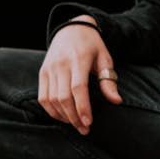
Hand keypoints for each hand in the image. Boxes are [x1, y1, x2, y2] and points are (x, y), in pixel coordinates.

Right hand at [39, 14, 121, 134]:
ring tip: (76, 124)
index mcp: (79, 59)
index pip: (78, 88)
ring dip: (63, 116)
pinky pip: (42, 96)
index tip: (89, 122)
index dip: (82, 107)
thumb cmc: (92, 46)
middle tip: (85, 129)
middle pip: (63, 96)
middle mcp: (61, 64)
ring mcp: (49, 69)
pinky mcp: (42, 73)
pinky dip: (51, 110)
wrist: (71, 29)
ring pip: (51, 99)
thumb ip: (109, 80)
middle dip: (74, 117)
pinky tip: (63, 116)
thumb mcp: (105, 58)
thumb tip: (116, 101)